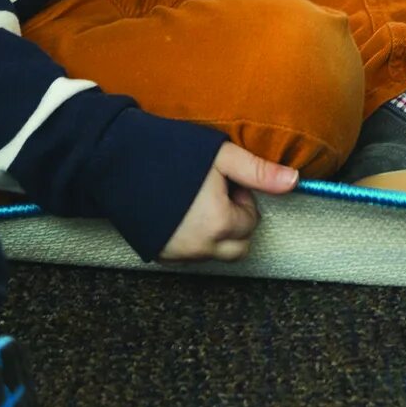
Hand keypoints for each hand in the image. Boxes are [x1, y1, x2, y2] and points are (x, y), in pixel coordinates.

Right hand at [157, 141, 298, 261]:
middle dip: (235, 222)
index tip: (223, 180)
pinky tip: (178, 212)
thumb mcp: (219, 156)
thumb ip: (258, 172)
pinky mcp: (158, 254)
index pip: (250, 222)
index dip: (242, 197)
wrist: (110, 160)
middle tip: (214, 193)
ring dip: (214, 232)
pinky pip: (188, 254)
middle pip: (237, 246)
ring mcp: (177, 254)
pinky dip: (191, 239)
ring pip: (214, 252)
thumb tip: (295, 182)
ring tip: (194, 200)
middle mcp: (201, 247)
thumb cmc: (168, 152)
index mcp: (220, 223)